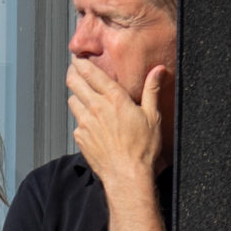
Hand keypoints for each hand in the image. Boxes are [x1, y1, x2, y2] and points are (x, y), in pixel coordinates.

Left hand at [69, 56, 166, 186]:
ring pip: (72, 101)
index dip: (81, 63)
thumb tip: (158, 70)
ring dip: (77, 96)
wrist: (126, 173)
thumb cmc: (142, 147)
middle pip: (74, 83)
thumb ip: (151, 90)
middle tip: (74, 70)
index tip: (77, 57)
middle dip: (73, 74)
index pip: (91, 74)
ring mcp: (84, 123)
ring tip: (86, 96)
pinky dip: (82, 118)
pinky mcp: (79, 136)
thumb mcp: (153, 115)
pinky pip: (76, 121)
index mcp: (114, 99)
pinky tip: (93, 122)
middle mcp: (96, 108)